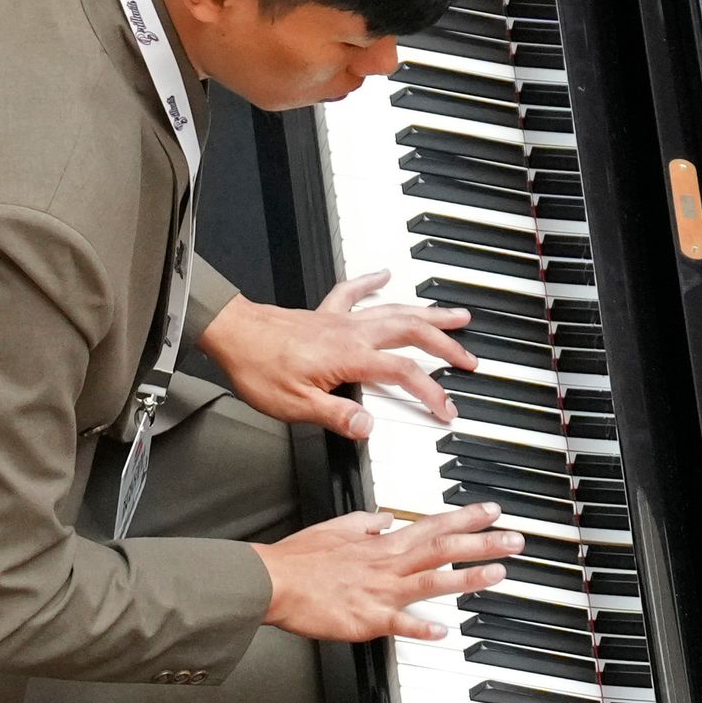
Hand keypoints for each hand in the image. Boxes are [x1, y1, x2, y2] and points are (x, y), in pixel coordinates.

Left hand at [200, 273, 475, 437]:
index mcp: (352, 357)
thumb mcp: (297, 407)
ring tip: (455, 315)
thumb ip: (338, 416)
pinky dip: (372, 282)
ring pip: (396, 311)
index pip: (404, 373)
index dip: (431, 392)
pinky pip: (354, 292)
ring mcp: (341, 320)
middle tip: (470, 358)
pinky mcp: (325, 313)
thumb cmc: (259, 367)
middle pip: (413, 334)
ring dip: (428, 314)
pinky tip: (384, 275)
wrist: (231, 334)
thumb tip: (370, 427)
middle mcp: (353, 333)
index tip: (446, 410)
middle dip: (447, 346)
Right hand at [254, 504, 519, 642]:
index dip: (465, 517)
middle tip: (515, 540)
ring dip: (467, 577)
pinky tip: (443, 630)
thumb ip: (368, 523)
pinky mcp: (366, 618)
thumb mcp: (338, 527)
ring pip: (432, 581)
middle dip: (483, 543)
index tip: (493, 511)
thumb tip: (388, 517)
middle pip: (444, 549)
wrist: (272, 581)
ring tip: (499, 573)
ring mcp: (380, 591)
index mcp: (383, 544)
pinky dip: (420, 626)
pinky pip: (398, 623)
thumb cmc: (300, 558)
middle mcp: (388, 564)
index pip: (432, 524)